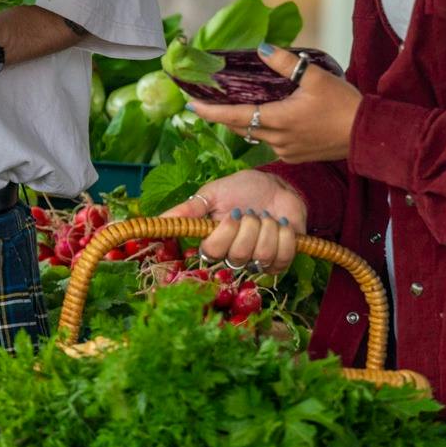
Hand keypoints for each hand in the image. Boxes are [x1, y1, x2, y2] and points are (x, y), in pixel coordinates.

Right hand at [160, 169, 307, 273]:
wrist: (276, 185)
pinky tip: (282, 224)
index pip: (212, 252)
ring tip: (267, 216)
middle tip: (252, 211)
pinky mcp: (282, 261)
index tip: (234, 214)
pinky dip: (285, 236)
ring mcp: (258, 261)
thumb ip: (189, 209)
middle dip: (249, 227)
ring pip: (262, 256)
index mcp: (214, 241)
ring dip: (268, 229)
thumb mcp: (212, 194)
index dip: (225, 235)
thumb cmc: (241, 190)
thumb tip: (160, 220)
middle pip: (238, 255)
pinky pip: (283, 257)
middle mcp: (234, 256)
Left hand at [188, 44, 361, 163]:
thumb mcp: (316, 78)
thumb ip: (286, 63)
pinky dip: (261, 130)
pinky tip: (265, 118)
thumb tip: (263, 48)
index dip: (210, 111)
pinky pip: (270, 142)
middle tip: (204, 102)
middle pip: (240, 127)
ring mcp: (286, 151)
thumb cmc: (344, 105)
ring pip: (254, 135)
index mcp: (278, 120)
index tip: (190, 104)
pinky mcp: (296, 156)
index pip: (234, 116)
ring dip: (241, 122)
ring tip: (231, 106)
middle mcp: (277, 139)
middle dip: (220, 116)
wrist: (368, 135)